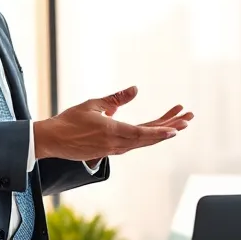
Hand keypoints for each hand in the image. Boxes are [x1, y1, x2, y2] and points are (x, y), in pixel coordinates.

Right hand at [34, 86, 191, 160]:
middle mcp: (117, 144)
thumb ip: (115, 99)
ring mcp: (114, 149)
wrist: (52, 140)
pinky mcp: (111, 149)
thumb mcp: (92, 105)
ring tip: (180, 121)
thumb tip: (135, 89)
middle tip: (188, 118)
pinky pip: (135, 143)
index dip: (161, 131)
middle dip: (170, 127)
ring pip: (144, 141)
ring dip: (162, 131)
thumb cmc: (69, 121)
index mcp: (112, 132)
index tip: (177, 129)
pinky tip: (158, 126)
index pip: (142, 134)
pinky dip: (149, 135)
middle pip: (149, 137)